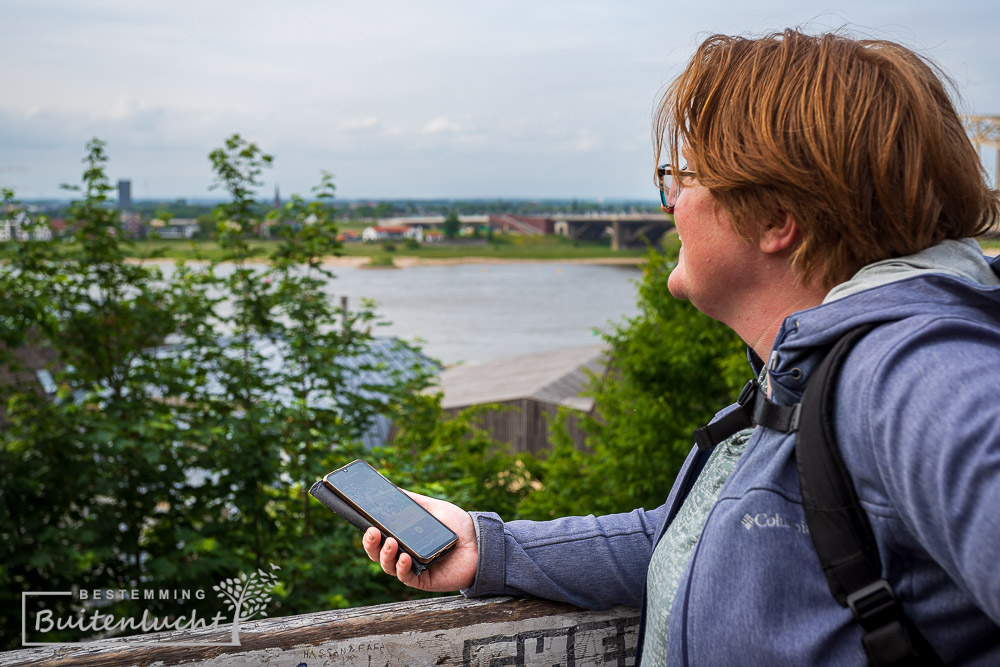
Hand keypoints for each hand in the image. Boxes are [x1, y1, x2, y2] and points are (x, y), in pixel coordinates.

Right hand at [362, 490, 477, 591]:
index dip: (369, 533)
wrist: (481, 542)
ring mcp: (412, 567)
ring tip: (390, 543)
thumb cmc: (457, 525)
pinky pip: (406, 577)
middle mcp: (404, 553)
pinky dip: (402, 567)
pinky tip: (405, 557)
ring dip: (385, 555)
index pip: (379, 538)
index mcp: (403, 537)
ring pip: (388, 566)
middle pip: (378, 553)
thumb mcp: (432, 508)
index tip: (366, 522)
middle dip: (371, 544)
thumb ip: (411, 500)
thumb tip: (389, 487)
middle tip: (372, 532)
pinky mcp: (423, 580)